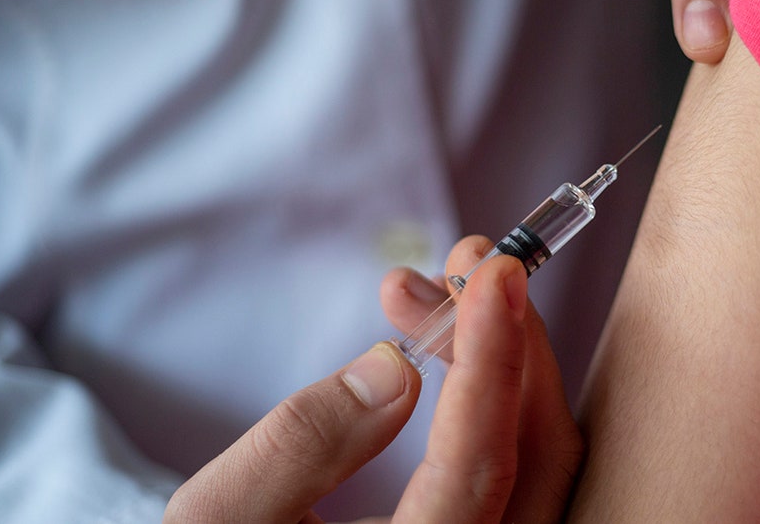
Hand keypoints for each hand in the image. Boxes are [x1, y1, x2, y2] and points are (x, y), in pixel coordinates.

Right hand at [165, 238, 581, 522]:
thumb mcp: (222, 516)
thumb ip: (301, 447)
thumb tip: (394, 366)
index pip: (480, 467)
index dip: (493, 360)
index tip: (493, 273)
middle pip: (535, 454)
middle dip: (506, 340)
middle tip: (463, 261)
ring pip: (537, 457)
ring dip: (498, 361)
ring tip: (427, 296)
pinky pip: (515, 468)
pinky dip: (493, 399)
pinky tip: (445, 351)